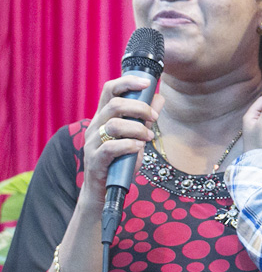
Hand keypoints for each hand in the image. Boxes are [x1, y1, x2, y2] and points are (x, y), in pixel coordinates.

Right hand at [82, 75, 163, 200]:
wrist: (104, 190)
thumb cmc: (121, 160)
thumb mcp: (136, 136)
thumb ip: (145, 118)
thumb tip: (159, 98)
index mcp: (104, 116)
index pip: (110, 89)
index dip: (128, 82)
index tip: (147, 82)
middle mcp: (96, 125)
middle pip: (114, 104)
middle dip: (139, 108)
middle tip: (154, 118)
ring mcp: (93, 142)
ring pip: (114, 125)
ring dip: (137, 129)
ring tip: (148, 138)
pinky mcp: (95, 159)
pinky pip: (111, 147)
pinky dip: (129, 145)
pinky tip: (139, 149)